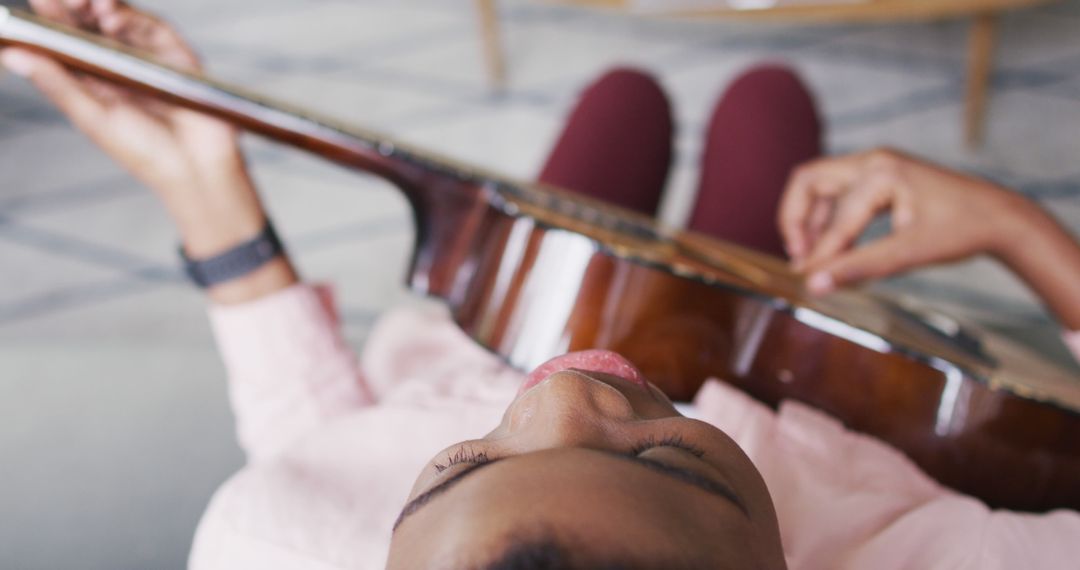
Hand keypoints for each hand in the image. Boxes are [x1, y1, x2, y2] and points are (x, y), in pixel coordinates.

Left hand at [2, 0, 296, 302]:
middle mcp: (122, 65)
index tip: (38, 4)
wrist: (196, 168)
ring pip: (121, 20)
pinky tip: (111, 17)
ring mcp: (150, 58)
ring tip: (85, 3)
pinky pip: (152, 27)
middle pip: (92, 24)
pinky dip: (132, 18)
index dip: (51, 21)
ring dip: (101, 6)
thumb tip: (11, 55)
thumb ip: (57, 84)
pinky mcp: (176, 55)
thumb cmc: (146, 153)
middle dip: (75, 7)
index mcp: (96, 81)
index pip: (68, 42)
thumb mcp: (92, 118)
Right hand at [778, 148, 1037, 295]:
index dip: (819, 255)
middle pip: (808, 182)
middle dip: (795, 220)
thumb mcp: (908, 253)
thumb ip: (858, 268)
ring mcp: (876, 165)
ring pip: (820, 186)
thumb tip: (815, 285)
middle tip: (798, 258)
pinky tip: (834, 247)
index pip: (835, 219)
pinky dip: (829, 218)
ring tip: (812, 256)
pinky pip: (839, 192)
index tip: (805, 282)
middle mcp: (873, 161)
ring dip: (809, 220)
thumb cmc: (961, 230)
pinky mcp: (880, 176)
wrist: (999, 217)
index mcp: (880, 173)